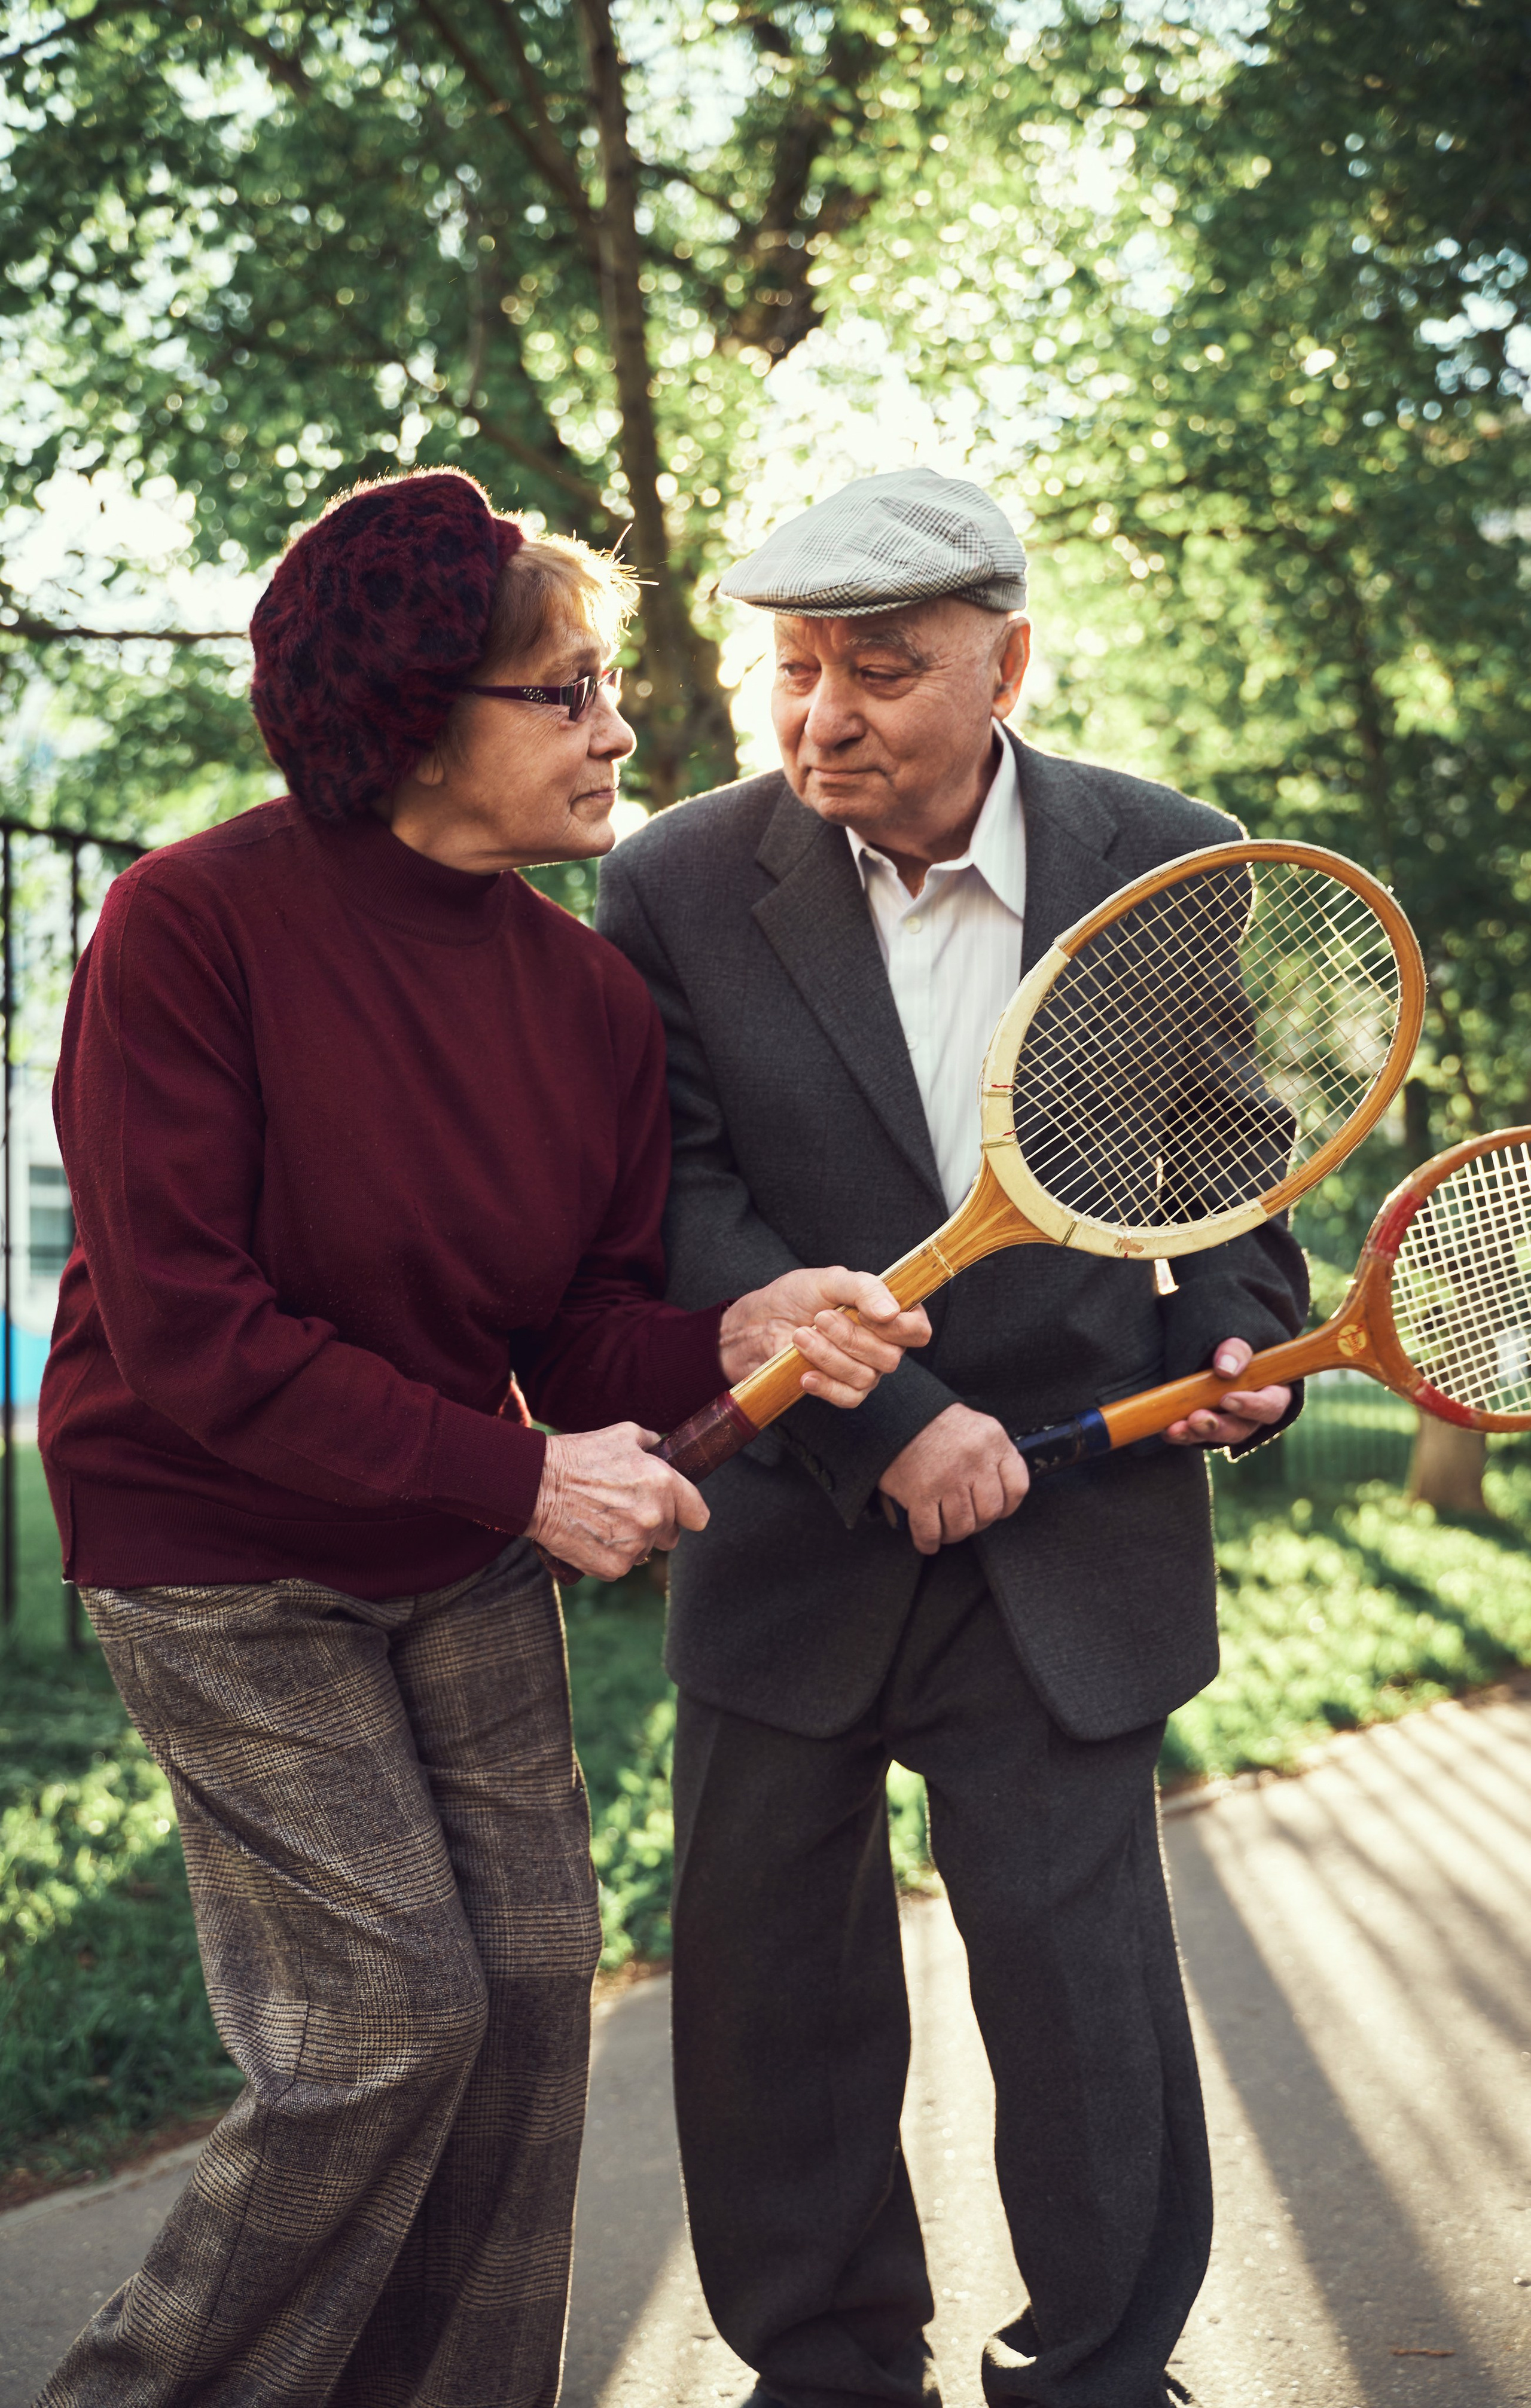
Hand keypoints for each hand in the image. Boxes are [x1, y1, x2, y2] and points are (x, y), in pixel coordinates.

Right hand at [526, 1422, 707, 1581]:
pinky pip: (621, 1565)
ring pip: (645, 1551)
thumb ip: (652, 1443)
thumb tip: (662, 1446)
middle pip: (672, 1536)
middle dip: (656, 1526)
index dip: (686, 1512)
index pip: (698, 1515)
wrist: (536, 1486)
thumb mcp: (622, 1435)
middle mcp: (655, 1518)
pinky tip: (592, 1535)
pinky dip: (609, 1555)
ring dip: (631, 1541)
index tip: (677, 1512)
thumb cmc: (578, 1457)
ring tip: (603, 1520)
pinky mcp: (613, 1567)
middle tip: (627, 1511)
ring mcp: (635, 1546)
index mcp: (664, 1485)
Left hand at [718, 1268, 930, 1405]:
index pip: (917, 1330)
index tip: (864, 1313)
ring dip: (828, 1355)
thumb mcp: (829, 1280)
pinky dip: (825, 1384)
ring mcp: (866, 1370)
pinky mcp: (843, 1390)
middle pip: (891, 1357)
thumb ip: (864, 1288)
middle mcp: (885, 1344)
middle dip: (850, 1337)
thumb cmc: (798, 1296)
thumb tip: (890, 1311)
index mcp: (891, 1313)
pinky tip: (804, 1372)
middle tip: (820, 1317)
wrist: (760, 1323)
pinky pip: (848, 1397)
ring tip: (801, 1335)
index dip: (897, 1327)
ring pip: (865, 1376)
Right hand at [876, 1403, 1028, 1555]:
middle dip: (978, 1522)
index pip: (1017, 1487)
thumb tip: (996, 1492)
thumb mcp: (975, 1427)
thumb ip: (991, 1456)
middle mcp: (974, 1459)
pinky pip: (930, 1531)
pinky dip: (928, 1542)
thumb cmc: (933, 1422)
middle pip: (989, 1512)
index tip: (997, 1509)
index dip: (1007, 1506)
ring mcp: (947, 1478)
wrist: (894, 1413)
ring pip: (962, 1526)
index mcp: (993, 1440)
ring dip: (953, 1534)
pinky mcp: (920, 1493)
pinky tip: (928, 1540)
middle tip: (966, 1519)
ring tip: (945, 1529)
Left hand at [1164, 1336, 1291, 1449]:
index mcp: (1273, 1393)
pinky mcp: (1208, 1428)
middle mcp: (1254, 1415)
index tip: (1227, 1399)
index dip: (1252, 1406)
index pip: (1270, 1406)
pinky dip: (1182, 1435)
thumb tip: (1226, 1368)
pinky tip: (1167, 1431)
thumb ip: (1236, 1350)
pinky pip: (1196, 1437)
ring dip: (1196, 1434)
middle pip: (1241, 1429)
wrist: (1215, 1350)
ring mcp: (1230, 1423)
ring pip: (1218, 1437)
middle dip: (1218, 1427)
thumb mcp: (1239, 1341)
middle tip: (1196, 1419)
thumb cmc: (1233, 1346)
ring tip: (1175, 1428)